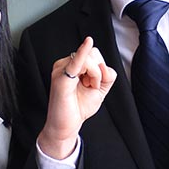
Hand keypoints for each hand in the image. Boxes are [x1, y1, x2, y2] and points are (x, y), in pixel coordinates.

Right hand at [37, 37, 116, 158]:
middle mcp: (65, 64)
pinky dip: (82, 53)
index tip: (93, 84)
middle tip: (89, 87)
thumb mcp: (99, 89)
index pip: (93, 54)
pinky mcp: (61, 79)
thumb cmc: (79, 107)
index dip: (100, 69)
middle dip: (98, 72)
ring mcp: (61, 69)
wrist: (66, 126)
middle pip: (92, 54)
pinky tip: (88, 42)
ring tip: (85, 88)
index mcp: (72, 64)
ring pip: (89, 60)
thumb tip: (104, 66)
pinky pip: (75, 62)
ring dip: (94, 76)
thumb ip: (107, 76)